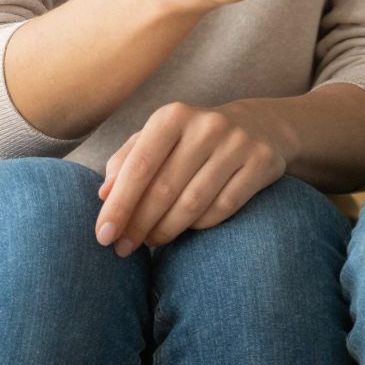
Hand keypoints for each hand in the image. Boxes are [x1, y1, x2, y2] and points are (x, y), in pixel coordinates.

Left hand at [94, 101, 289, 253]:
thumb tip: (104, 193)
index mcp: (174, 116)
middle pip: (164, 188)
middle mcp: (207, 125)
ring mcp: (238, 143)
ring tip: (151, 242)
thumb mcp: (159, 137)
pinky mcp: (262, 162)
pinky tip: (187, 230)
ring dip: (166, 230)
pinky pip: (224, 207)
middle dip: (138, 225)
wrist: (260, 125)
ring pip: (193, 203)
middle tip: (123, 248)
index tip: (103, 236)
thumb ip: (127, 160)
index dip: (119, 204)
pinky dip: (200, 226)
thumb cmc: (193, 138)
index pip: (139, 165)